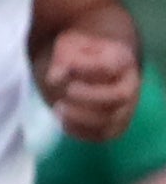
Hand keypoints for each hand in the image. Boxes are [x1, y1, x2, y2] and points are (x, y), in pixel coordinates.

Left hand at [44, 24, 140, 140]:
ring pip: (111, 120)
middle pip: (119, 97)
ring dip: (81, 118)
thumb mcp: (67, 47)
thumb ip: (63, 59)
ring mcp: (124, 107)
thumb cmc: (76, 54)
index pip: (109, 67)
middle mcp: (129, 85)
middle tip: (67, 91)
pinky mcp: (113, 126)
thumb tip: (55, 79)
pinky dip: (80, 131)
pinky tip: (63, 120)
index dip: (86, 68)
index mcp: (121, 59)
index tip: (67, 67)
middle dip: (89, 97)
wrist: (82, 68)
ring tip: (59, 108)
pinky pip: (102, 135)